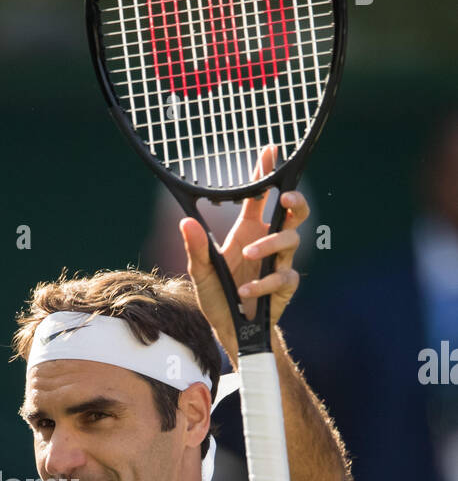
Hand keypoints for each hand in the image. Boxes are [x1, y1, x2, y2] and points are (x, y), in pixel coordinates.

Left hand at [179, 144, 309, 361]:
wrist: (229, 330)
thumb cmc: (217, 296)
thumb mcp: (200, 272)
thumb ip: (195, 247)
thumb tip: (185, 222)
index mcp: (247, 231)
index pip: (259, 197)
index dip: (265, 173)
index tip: (270, 150)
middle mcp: (266, 242)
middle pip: (294, 212)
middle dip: (295, 201)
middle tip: (286, 198)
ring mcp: (279, 262)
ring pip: (290, 240)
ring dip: (270, 245)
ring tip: (248, 254)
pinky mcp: (284, 285)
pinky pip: (283, 276)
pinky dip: (263, 282)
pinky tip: (246, 289)